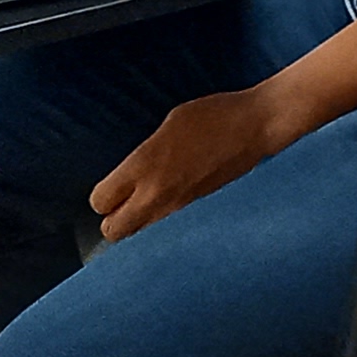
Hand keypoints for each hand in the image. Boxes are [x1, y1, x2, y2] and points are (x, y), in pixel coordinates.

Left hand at [89, 83, 299, 240]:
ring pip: (140, 239)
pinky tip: (173, 210)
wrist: (256, 127)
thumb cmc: (214, 116)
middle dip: (114, 220)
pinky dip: (164, 229)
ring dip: (139, 227)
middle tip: (126, 204)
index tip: (113, 188)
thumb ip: (145, 155)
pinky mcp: (197, 216)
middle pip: (113, 231)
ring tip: (150, 208)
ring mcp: (178, 210)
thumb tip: (134, 174)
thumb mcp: (169, 124)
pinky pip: (167, 233)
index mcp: (144, 165)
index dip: (103, 196)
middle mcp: (156, 194)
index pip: (100, 201)